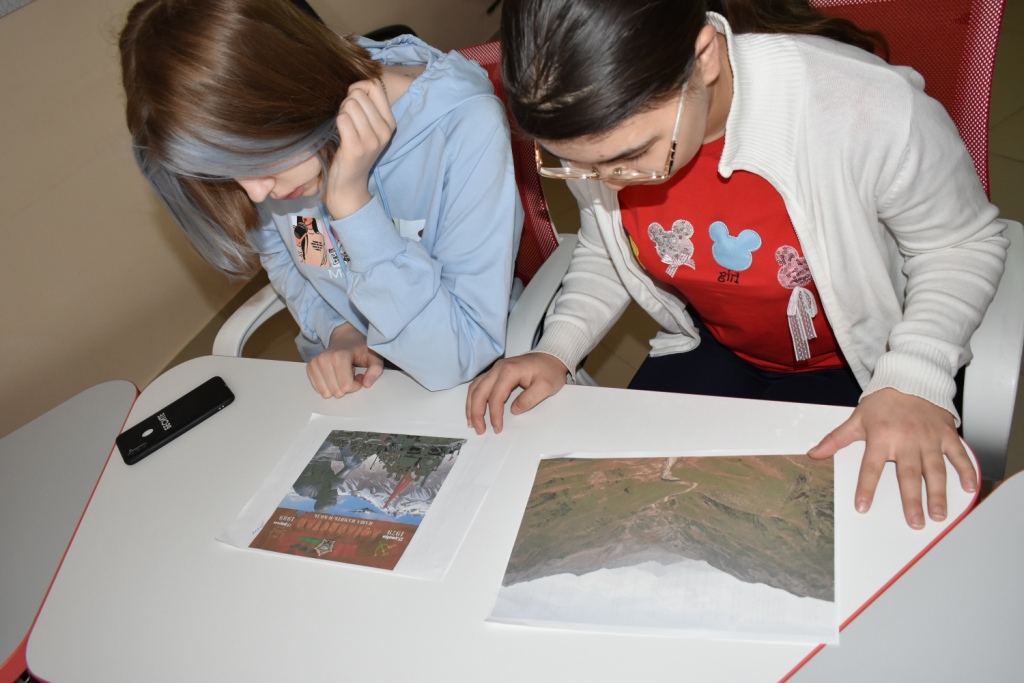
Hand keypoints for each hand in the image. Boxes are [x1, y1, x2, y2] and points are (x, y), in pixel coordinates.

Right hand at [306, 323, 384, 397]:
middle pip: (336, 391)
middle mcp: (323, 359)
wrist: (345, 339)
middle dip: (346, 387)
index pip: (346, 386)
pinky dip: (328, 386)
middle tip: (350, 374)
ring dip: (337, 387)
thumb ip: (376, 370)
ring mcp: (314, 364)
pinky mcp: (310, 368)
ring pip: (326, 393)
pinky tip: (334, 375)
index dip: (356, 385)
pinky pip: (319, 390)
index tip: (358, 375)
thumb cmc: (360, 349)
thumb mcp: (374, 356)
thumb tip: (366, 384)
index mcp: (339, 356)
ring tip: (342, 374)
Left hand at [324, 78, 395, 219]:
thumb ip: (367, 106)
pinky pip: (342, 119)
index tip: (352, 102)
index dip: (359, 87)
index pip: (375, 85)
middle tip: (346, 120)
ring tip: (343, 128)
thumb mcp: (369, 128)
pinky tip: (339, 135)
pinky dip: (336, 123)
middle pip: (360, 94)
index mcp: (390, 123)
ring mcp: (372, 139)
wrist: (349, 185)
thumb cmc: (354, 151)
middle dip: (347, 102)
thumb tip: (355, 85)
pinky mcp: (357, 147)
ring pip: (350, 105)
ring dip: (341, 113)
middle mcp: (385, 130)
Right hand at [465, 353, 568, 433]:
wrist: (551, 357)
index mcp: (509, 371)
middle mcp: (498, 368)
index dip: (494, 414)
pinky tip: (474, 409)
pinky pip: (479, 385)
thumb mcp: (546, 387)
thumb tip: (514, 410)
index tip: (497, 428)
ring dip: (471, 405)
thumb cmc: (549, 371)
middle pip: (479, 391)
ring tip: (472, 422)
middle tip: (479, 429)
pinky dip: (474, 398)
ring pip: (475, 387)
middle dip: (476, 412)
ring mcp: (495, 369)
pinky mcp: (495, 372)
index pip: (496, 396)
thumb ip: (530, 399)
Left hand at [808, 388, 976, 528]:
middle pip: (908, 474)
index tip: (862, 507)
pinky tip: (969, 489)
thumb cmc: (883, 402)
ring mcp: (929, 438)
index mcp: (881, 437)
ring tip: (939, 514)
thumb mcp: (857, 419)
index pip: (871, 467)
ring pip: (935, 469)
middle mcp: (906, 439)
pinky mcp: (947, 434)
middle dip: (912, 499)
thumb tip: (814, 453)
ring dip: (939, 493)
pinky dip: (967, 470)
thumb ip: (836, 439)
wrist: (911, 378)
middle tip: (915, 522)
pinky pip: (959, 454)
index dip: (866, 487)